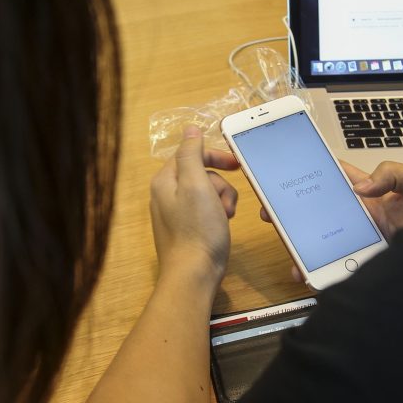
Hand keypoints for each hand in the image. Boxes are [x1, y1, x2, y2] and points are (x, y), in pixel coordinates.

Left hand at [150, 126, 239, 286]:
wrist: (194, 274)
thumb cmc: (197, 229)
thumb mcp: (196, 185)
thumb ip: (192, 153)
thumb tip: (190, 128)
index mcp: (165, 181)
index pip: (190, 153)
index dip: (215, 156)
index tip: (237, 165)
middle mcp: (166, 194)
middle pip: (201, 173)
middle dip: (221, 184)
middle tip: (230, 201)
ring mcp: (176, 212)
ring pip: (206, 191)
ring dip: (222, 199)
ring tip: (227, 216)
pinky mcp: (187, 228)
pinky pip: (206, 209)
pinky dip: (218, 212)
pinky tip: (223, 224)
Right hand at [260, 160, 402, 281]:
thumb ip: (392, 173)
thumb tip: (361, 188)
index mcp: (375, 195)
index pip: (340, 180)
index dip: (316, 172)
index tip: (291, 169)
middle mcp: (364, 218)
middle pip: (322, 212)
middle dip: (295, 210)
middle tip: (273, 210)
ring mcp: (362, 243)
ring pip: (324, 241)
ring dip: (302, 242)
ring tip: (287, 244)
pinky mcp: (365, 264)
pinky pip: (337, 266)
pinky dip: (319, 269)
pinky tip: (307, 271)